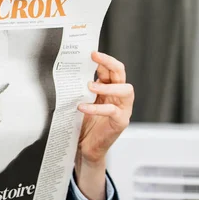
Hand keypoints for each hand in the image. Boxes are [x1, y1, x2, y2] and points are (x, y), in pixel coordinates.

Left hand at [75, 52, 133, 199]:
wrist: (84, 147)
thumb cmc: (83, 123)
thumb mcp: (82, 100)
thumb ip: (82, 88)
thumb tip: (73, 69)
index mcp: (110, 89)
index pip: (112, 69)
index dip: (104, 60)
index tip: (91, 52)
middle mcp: (119, 96)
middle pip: (121, 74)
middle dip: (109, 63)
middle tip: (94, 57)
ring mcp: (123, 109)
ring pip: (125, 90)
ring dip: (108, 86)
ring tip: (90, 86)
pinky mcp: (120, 122)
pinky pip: (113, 111)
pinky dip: (97, 108)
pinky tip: (82, 107)